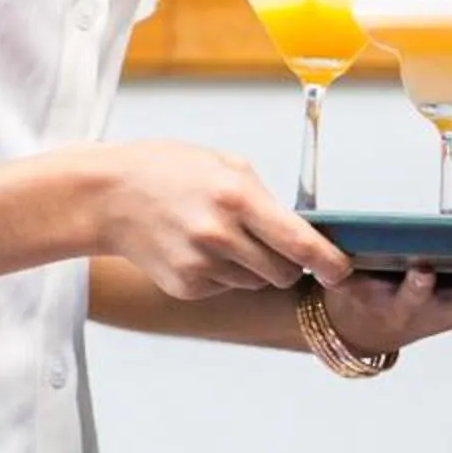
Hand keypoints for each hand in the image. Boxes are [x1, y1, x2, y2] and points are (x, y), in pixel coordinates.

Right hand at [87, 142, 349, 299]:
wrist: (108, 196)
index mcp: (237, 198)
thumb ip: (264, 199)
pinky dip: (221, 273)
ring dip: (252, 267)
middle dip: (286, 263)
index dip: (329, 262)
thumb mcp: (225, 165)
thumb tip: (302, 232)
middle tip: (268, 242)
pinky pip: (225, 288)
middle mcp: (221, 235)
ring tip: (219, 235)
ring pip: (255, 283)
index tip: (343, 271)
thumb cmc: (169, 171)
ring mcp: (201, 265)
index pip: (299, 243)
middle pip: (282, 273)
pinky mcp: (185, 286)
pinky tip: (196, 247)